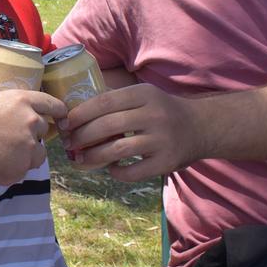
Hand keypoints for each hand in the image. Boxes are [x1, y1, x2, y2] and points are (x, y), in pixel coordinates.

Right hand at [0, 89, 65, 185]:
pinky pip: (23, 170)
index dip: (57, 111)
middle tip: (13, 139)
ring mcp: (29, 147)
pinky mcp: (22, 168)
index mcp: (22, 101)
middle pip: (43, 130)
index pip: (51, 104)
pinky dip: (13, 170)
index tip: (62, 117)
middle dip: (32, 135)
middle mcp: (31, 122)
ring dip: (27, 155)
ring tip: (5, 156)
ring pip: (38, 153)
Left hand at [60, 83, 200, 181]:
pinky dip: (117, 172)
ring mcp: (161, 139)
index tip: (64, 123)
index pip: (103, 102)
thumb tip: (76, 110)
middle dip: (81, 136)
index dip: (80, 114)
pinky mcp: (166, 161)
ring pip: (117, 150)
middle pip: (106, 126)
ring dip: (93, 156)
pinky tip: (111, 169)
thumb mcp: (145, 95)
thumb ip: (117, 100)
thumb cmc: (163, 110)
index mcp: (144, 94)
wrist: (202, 127)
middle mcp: (153, 114)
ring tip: (81, 159)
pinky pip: (133, 171)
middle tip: (68, 144)